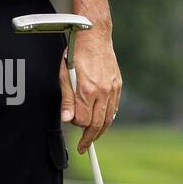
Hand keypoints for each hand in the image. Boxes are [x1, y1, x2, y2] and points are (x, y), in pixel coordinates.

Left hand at [57, 25, 121, 154]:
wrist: (94, 36)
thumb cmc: (76, 52)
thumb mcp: (64, 74)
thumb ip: (66, 98)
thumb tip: (67, 119)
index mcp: (87, 90)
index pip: (84, 120)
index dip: (76, 125)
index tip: (72, 125)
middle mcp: (103, 92)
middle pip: (98, 124)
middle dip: (90, 138)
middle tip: (84, 148)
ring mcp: (113, 89)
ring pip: (108, 118)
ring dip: (100, 131)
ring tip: (92, 139)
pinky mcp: (118, 85)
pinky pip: (114, 108)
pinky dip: (108, 118)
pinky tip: (102, 121)